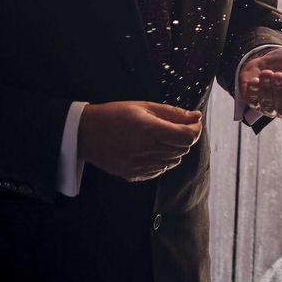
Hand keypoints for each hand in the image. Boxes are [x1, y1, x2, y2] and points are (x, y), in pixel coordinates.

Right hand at [78, 101, 202, 181]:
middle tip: (178, 126)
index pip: (187, 136)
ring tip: (162, 137)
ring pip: (174, 160)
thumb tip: (196, 116)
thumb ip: (173, 113)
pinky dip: (163, 159)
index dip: (195, 129)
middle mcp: (145, 150)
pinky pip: (161, 169)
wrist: (85, 133)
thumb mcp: (144, 106)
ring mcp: (140, 165)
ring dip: (175, 149)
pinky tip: (152, 149)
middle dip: (185, 136)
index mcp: (149, 130)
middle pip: (183, 149)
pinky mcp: (134, 175)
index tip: (194, 122)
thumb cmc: (115, 115)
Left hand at [240, 46, 281, 119]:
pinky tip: (254, 81)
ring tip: (266, 73)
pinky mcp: (256, 104)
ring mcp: (272, 108)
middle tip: (278, 75)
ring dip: (267, 88)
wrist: (269, 58)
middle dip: (280, 91)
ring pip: (269, 105)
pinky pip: (254, 101)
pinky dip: (254, 91)